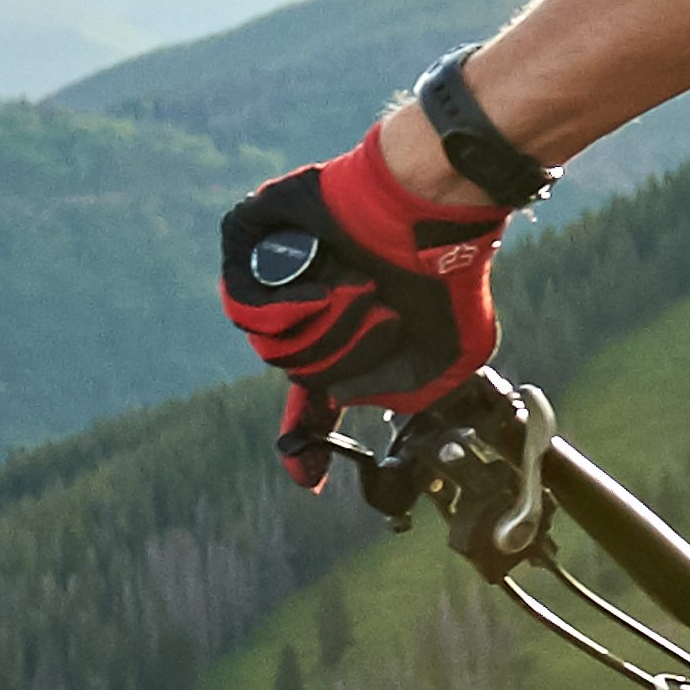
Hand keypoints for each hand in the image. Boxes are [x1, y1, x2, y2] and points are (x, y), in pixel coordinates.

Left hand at [219, 130, 506, 486]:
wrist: (434, 211)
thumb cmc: (447, 276)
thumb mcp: (449, 357)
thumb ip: (400, 393)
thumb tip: (340, 396)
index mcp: (345, 333)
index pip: (312, 396)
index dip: (308, 437)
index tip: (308, 478)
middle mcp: (309, 307)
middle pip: (293, 367)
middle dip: (339, 354)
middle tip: (377, 315)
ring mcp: (280, 271)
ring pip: (267, 338)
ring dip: (319, 329)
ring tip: (358, 292)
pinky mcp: (257, 232)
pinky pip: (240, 291)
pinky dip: (275, 304)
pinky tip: (316, 292)